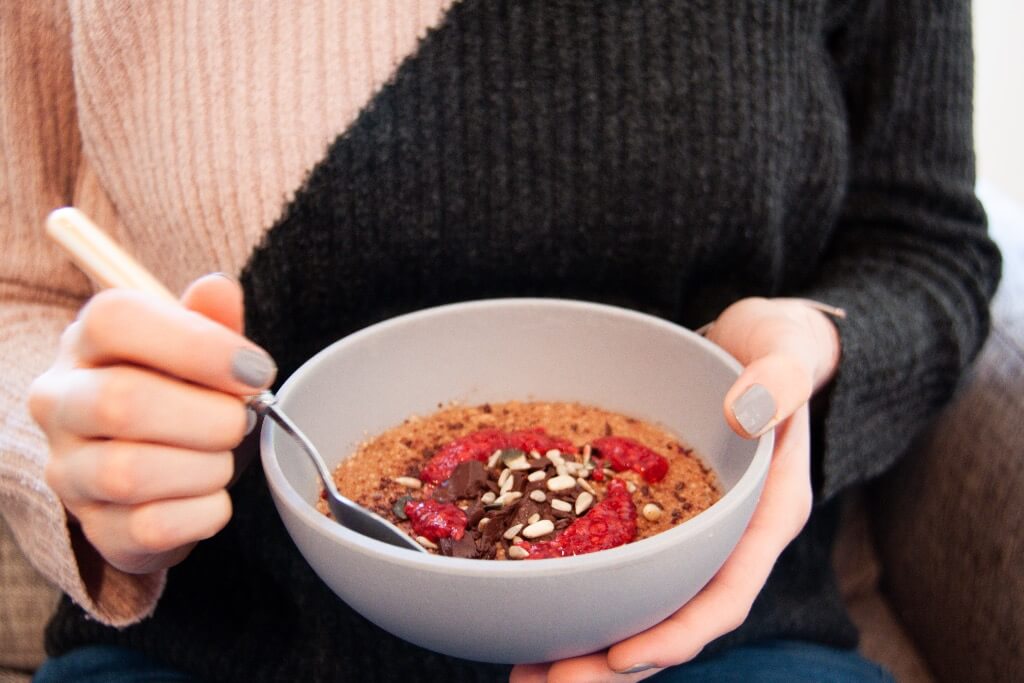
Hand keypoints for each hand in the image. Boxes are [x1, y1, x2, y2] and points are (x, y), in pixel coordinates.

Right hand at [28, 274, 276, 574]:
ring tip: (223, 457)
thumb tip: (218, 289)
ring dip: (206, 466)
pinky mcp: (95, 529)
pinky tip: (212, 495)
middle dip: (208, 416)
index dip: (197, 344)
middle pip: (121, 402)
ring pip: (130, 472)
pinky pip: (151, 526)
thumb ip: (210, 320)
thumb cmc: (181, 396)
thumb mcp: (199, 350)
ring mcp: (69, 471)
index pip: (115, 320)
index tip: (256, 370)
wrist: (158, 476)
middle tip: (242, 420)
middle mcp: (60, 404)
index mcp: (86, 345)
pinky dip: (203, 512)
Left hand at [510, 297, 840, 681]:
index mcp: (768, 515)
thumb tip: (748, 413)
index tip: (619, 659)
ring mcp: (696, 532)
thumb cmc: (779, 349)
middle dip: (615, 660)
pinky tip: (535, 611)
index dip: (677, 633)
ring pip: (646, 604)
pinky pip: (627, 566)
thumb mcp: (786, 353)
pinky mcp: (663, 517)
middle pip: (676, 618)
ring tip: (526, 672)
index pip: (727, 593)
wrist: (760, 345)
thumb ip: (778, 382)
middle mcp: (732, 538)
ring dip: (591, 643)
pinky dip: (586, 594)